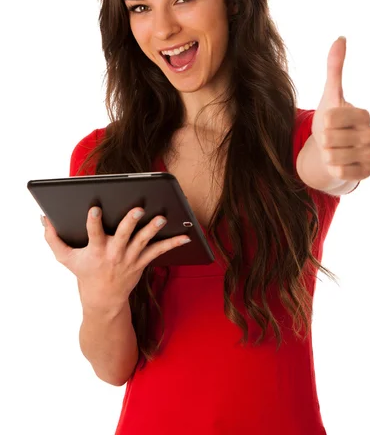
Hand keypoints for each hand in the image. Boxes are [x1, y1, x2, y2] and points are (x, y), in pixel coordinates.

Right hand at [43, 207, 190, 310]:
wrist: (103, 301)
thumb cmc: (84, 274)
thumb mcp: (65, 259)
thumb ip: (53, 238)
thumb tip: (43, 219)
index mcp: (95, 250)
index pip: (93, 233)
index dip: (93, 221)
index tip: (95, 208)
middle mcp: (113, 253)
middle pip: (123, 235)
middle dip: (130, 222)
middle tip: (138, 209)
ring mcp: (129, 258)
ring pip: (142, 242)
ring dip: (153, 229)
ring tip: (162, 217)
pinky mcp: (141, 262)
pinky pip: (159, 251)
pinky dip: (172, 243)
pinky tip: (185, 235)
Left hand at [311, 37, 369, 181]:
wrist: (331, 151)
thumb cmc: (330, 122)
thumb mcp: (330, 96)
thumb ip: (335, 68)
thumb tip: (340, 37)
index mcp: (364, 114)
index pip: (330, 118)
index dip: (322, 122)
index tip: (328, 123)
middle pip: (329, 138)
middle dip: (322, 140)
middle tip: (329, 139)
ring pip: (333, 156)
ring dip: (326, 154)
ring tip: (332, 150)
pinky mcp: (366, 173)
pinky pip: (339, 171)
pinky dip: (332, 169)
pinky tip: (338, 163)